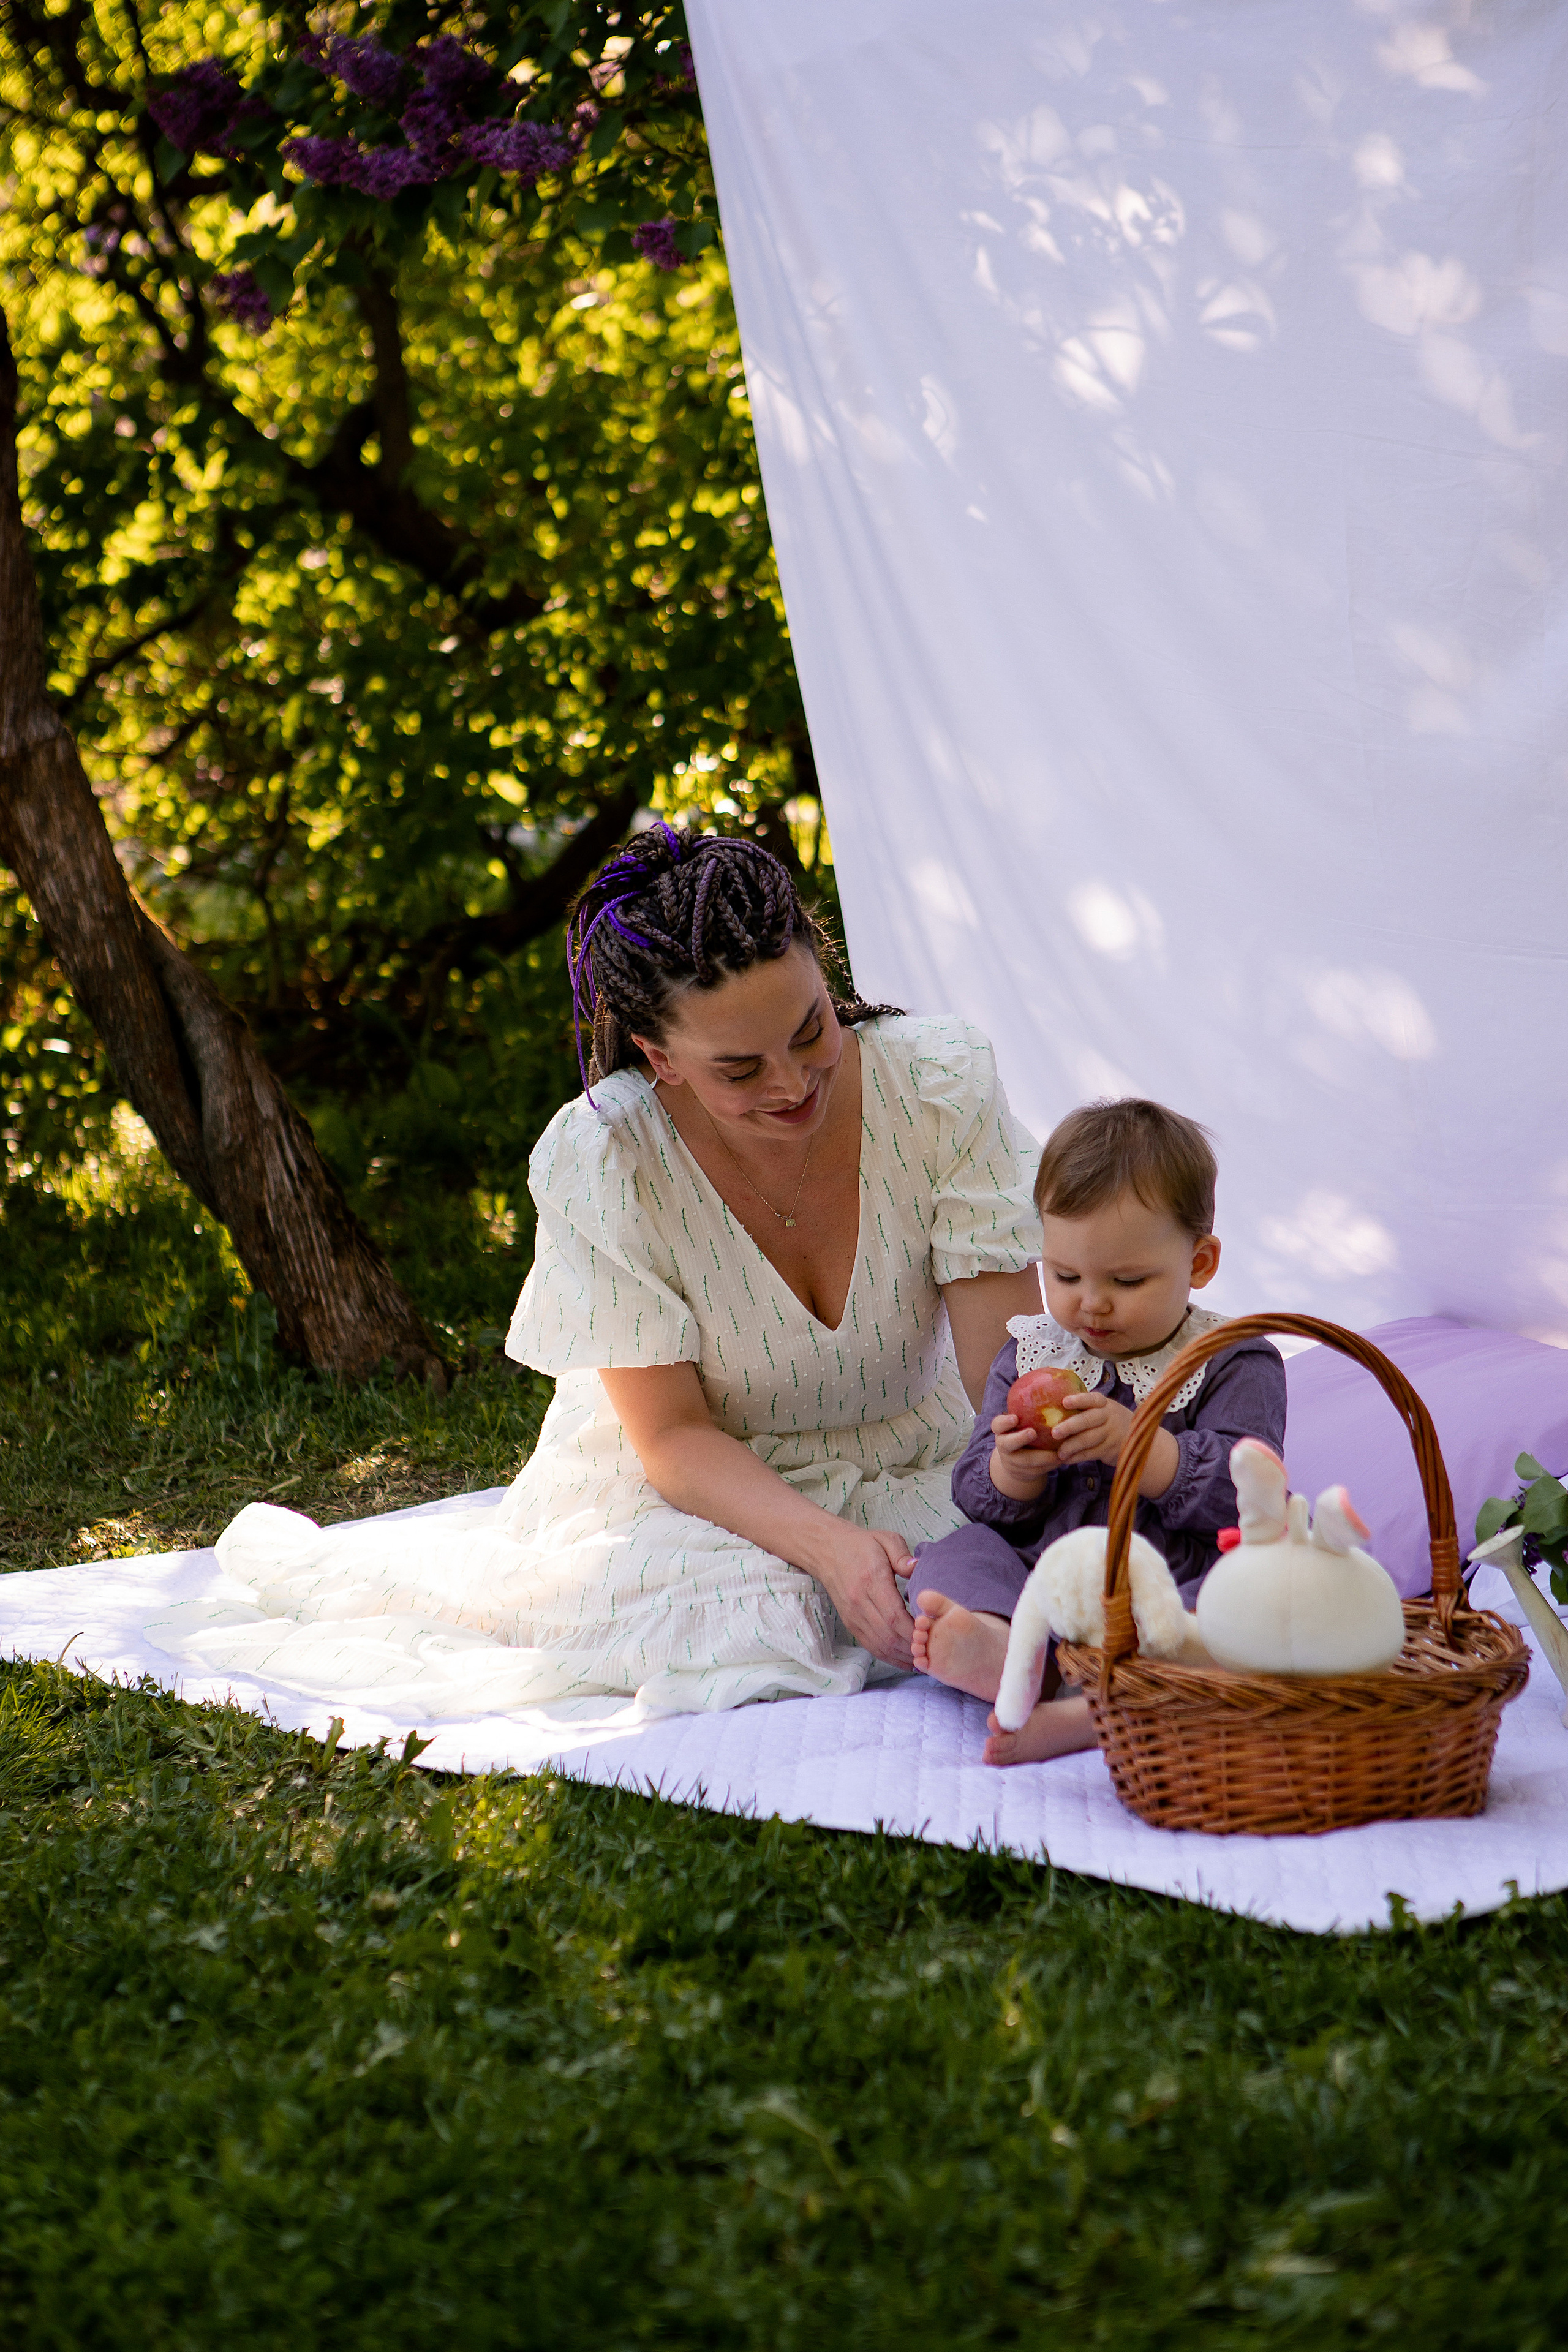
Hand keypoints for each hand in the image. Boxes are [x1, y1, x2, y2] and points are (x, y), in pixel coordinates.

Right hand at [810, 1526, 916, 1668]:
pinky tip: (904, 1659)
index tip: (930, 1633)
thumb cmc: (861, 1545)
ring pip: (879, 1645)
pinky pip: (870, 1645)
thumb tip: (917, 1569)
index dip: (912, 1630)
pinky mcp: (850, 1623)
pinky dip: (888, 1656)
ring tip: (922, 1658)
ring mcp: (853, 1615)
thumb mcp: (885, 1539)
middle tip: (932, 1650)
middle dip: (912, 1647)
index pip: (893, 1614)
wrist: (827, 1551)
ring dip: (902, 1656)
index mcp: (871, 1580)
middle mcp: (859, 1602)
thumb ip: (903, 1555)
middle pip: (888, 1635)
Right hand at [988, 1411, 1056, 1498]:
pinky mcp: (1023, 1474)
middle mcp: (1004, 1446)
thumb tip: (1052, 1382)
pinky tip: (1062, 1459)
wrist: (1016, 1463)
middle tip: (1032, 1432)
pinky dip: (1049, 1466)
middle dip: (1019, 1438)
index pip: (997, 1424)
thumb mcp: (1022, 1421)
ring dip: (1041, 1457)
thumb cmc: (1023, 1432)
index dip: (1004, 1422)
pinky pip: (1036, 1471)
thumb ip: (1030, 1409)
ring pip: (1024, 1461)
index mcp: (1002, 1431)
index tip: (1015, 1417)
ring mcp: (1012, 1461)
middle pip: (1006, 1444)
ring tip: (1057, 1452)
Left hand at [1053, 1392, 1178, 1497]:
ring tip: (1059, 1453)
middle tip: (1054, 1433)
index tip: (1064, 1402)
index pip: (1091, 1399)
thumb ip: (1083, 1409)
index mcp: (1103, 1403)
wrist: (1137, 1436)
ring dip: (1071, 1447)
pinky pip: (1091, 1453)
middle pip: (1088, 1420)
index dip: (1078, 1400)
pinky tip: (1067, 1459)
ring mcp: (1112, 1433)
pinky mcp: (1111, 1449)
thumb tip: (1051, 1408)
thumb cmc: (1107, 1420)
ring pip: (1088, 1439)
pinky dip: (1077, 1457)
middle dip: (1070, 1426)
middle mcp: (1109, 1416)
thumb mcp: (1101, 1410)